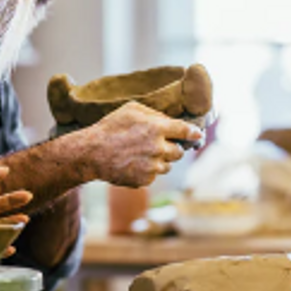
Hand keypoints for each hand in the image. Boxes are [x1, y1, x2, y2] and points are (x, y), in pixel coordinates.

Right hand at [86, 102, 202, 186]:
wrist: (91, 154)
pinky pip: (153, 176)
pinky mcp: (145, 180)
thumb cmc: (110, 128)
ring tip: (140, 154)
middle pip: (179, 151)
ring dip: (159, 160)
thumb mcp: (131, 110)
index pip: (185, 131)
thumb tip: (170, 121)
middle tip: (159, 144)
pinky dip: (147, 171)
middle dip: (173, 147)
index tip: (198, 135)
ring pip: (167, 165)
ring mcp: (152, 167)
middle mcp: (158, 148)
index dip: (194, 133)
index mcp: (157, 128)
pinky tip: (132, 163)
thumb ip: (154, 114)